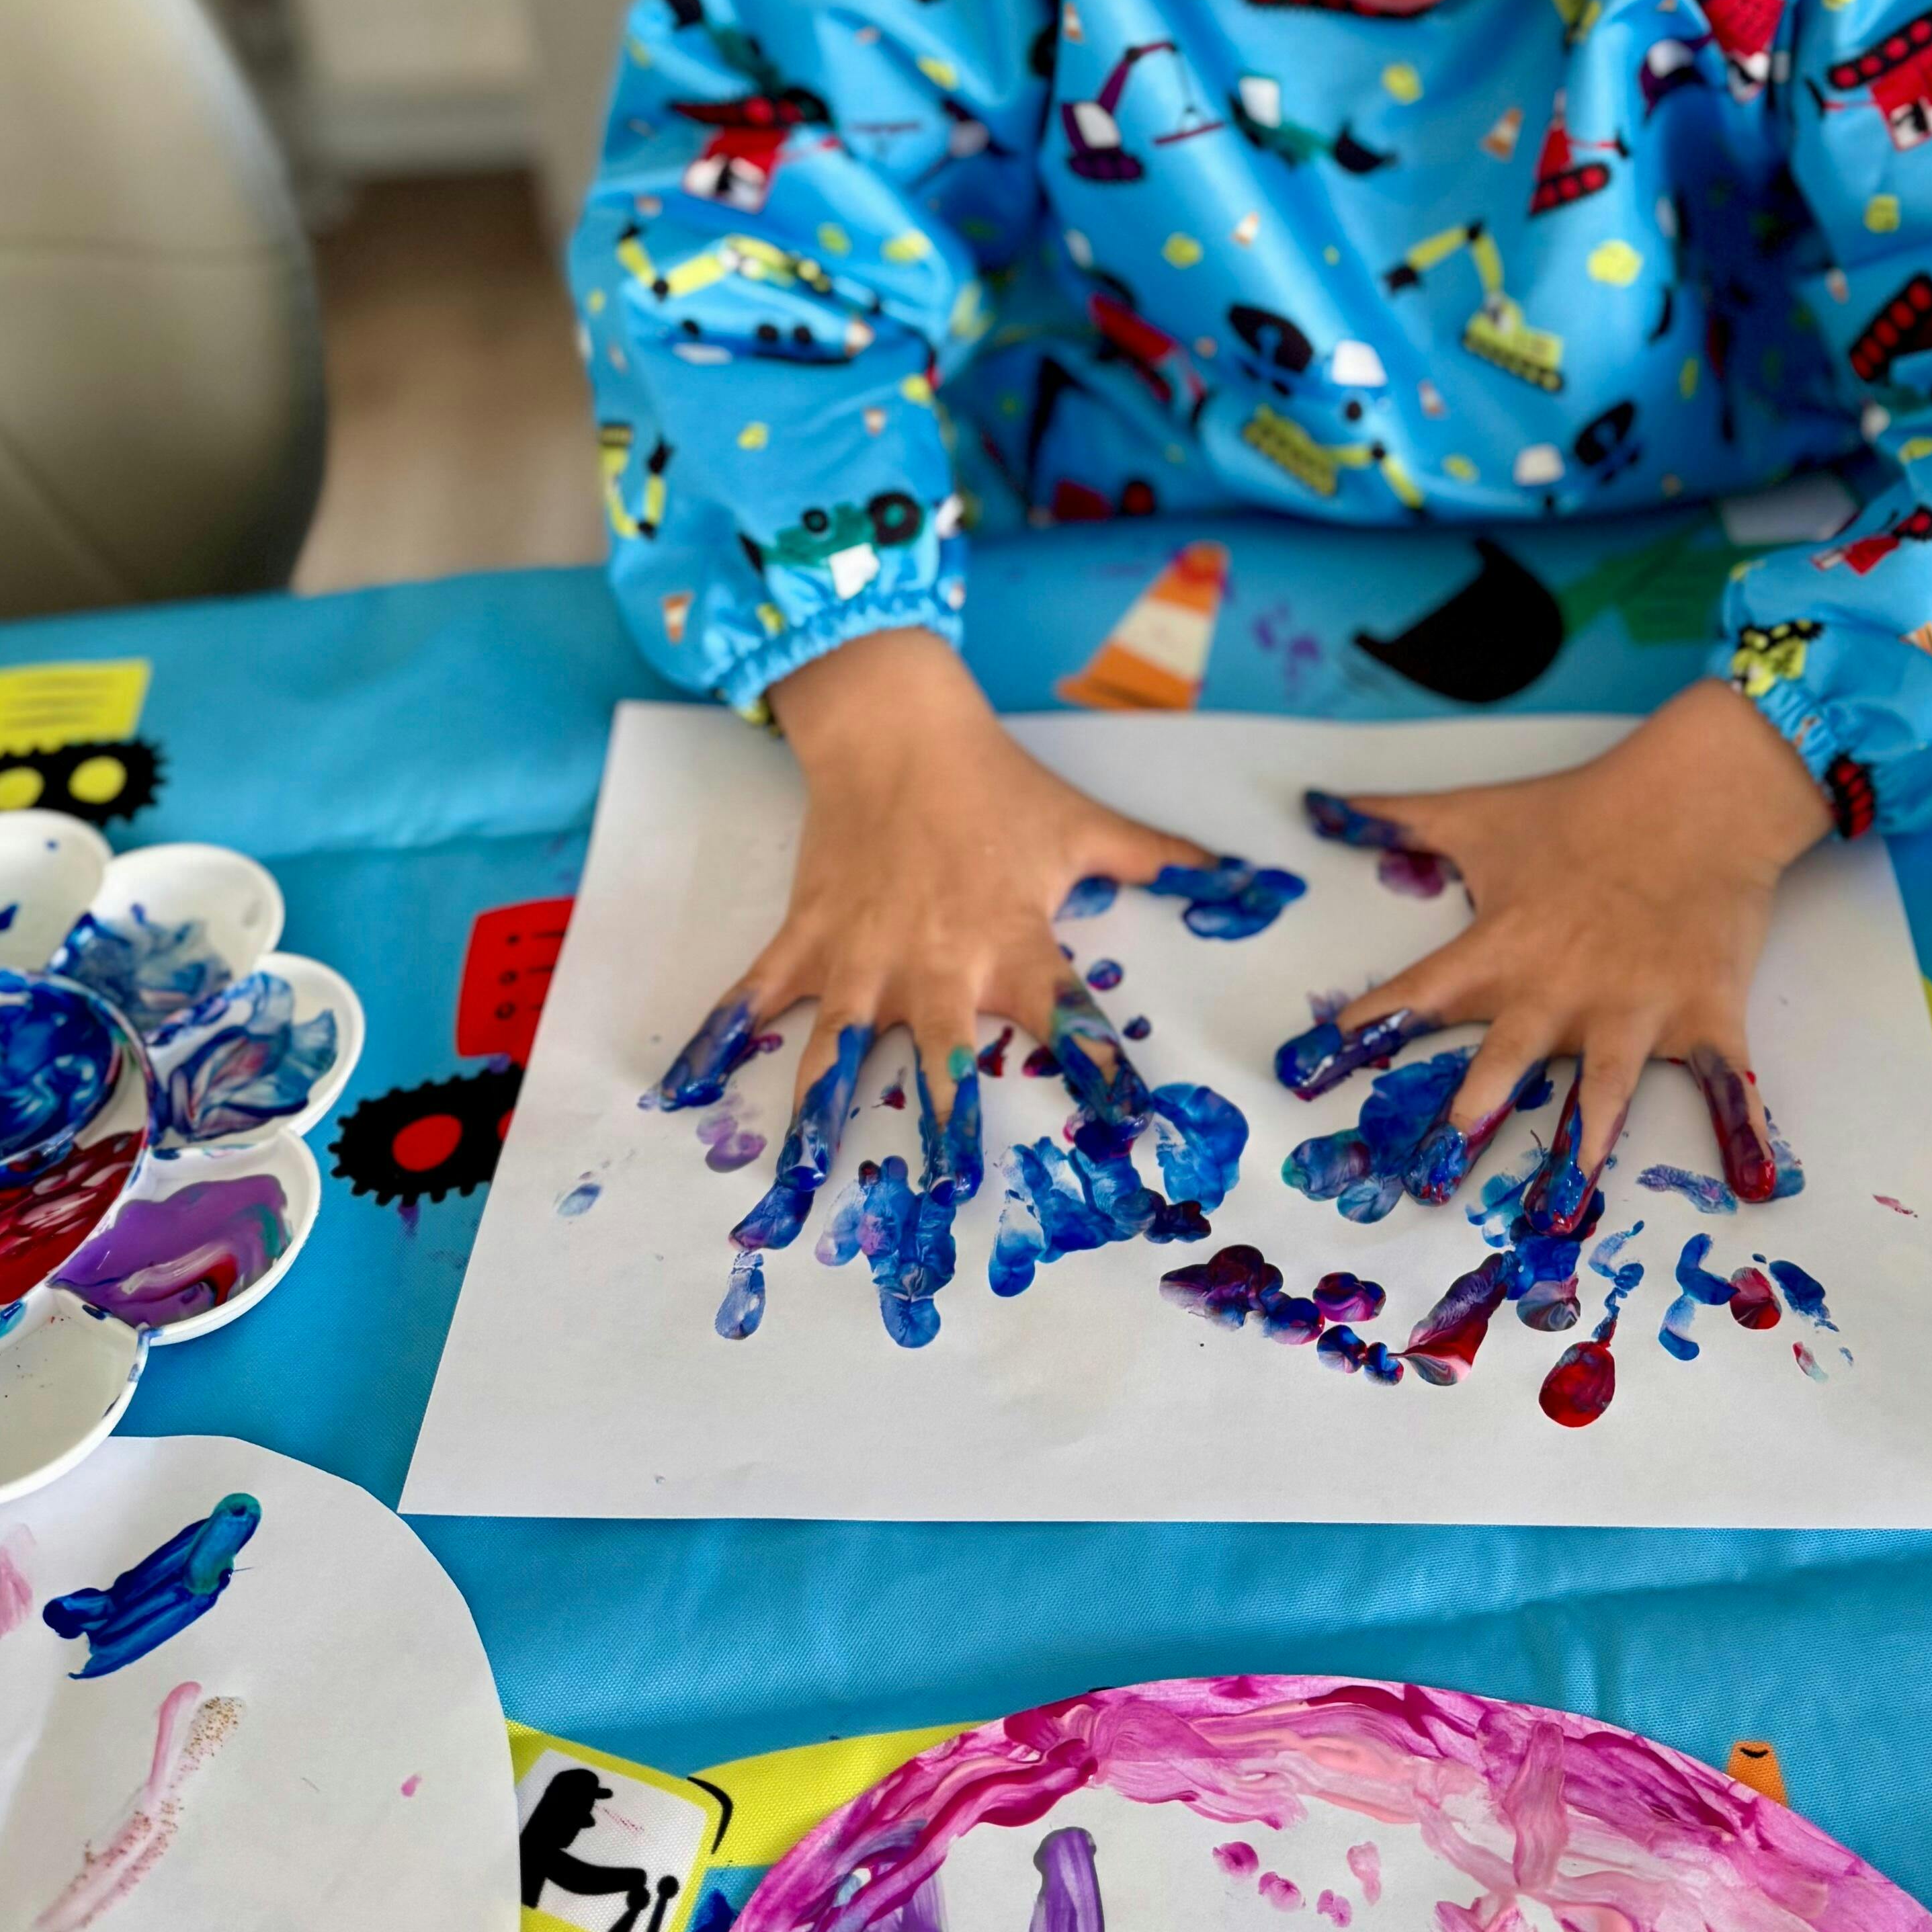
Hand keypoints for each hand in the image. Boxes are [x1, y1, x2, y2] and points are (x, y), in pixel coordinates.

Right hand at [657, 628, 1209, 1141]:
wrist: (898, 728)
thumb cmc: (997, 787)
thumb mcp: (1087, 829)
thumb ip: (1165, 863)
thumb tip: (1253, 879)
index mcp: (1014, 946)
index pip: (1071, 1024)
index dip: (1102, 1079)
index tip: (1129, 1141)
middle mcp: (937, 966)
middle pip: (943, 1063)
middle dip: (941, 1131)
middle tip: (939, 1203)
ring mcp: (860, 958)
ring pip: (834, 1056)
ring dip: (814, 1125)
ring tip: (793, 1194)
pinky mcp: (804, 941)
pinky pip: (753, 1003)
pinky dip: (714, 1048)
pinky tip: (678, 1096)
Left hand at [1296, 679, 1831, 1198]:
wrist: (1696, 793)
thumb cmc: (1578, 808)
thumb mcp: (1474, 814)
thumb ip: (1393, 820)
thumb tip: (1312, 802)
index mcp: (1498, 949)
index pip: (1411, 999)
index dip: (1356, 1034)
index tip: (1303, 1075)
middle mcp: (1558, 989)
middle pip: (1501, 1065)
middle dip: (1465, 1122)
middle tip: (1428, 1181)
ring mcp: (1634, 1008)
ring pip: (1602, 1093)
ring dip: (1580, 1154)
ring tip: (1556, 1214)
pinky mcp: (1704, 1014)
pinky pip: (1725, 1082)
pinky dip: (1743, 1129)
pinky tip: (1760, 1180)